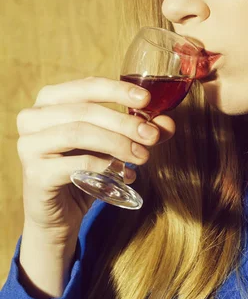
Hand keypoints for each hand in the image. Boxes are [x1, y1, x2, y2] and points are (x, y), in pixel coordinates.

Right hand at [17, 76, 175, 244]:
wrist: (58, 212)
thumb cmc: (83, 167)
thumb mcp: (111, 143)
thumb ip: (138, 129)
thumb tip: (167, 123)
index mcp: (50, 99)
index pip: (87, 86)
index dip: (118, 90)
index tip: (146, 99)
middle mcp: (33, 117)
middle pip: (85, 111)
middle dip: (124, 122)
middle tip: (152, 136)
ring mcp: (29, 144)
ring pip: (79, 133)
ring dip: (117, 143)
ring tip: (142, 156)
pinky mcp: (34, 174)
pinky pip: (75, 162)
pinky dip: (104, 165)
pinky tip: (122, 173)